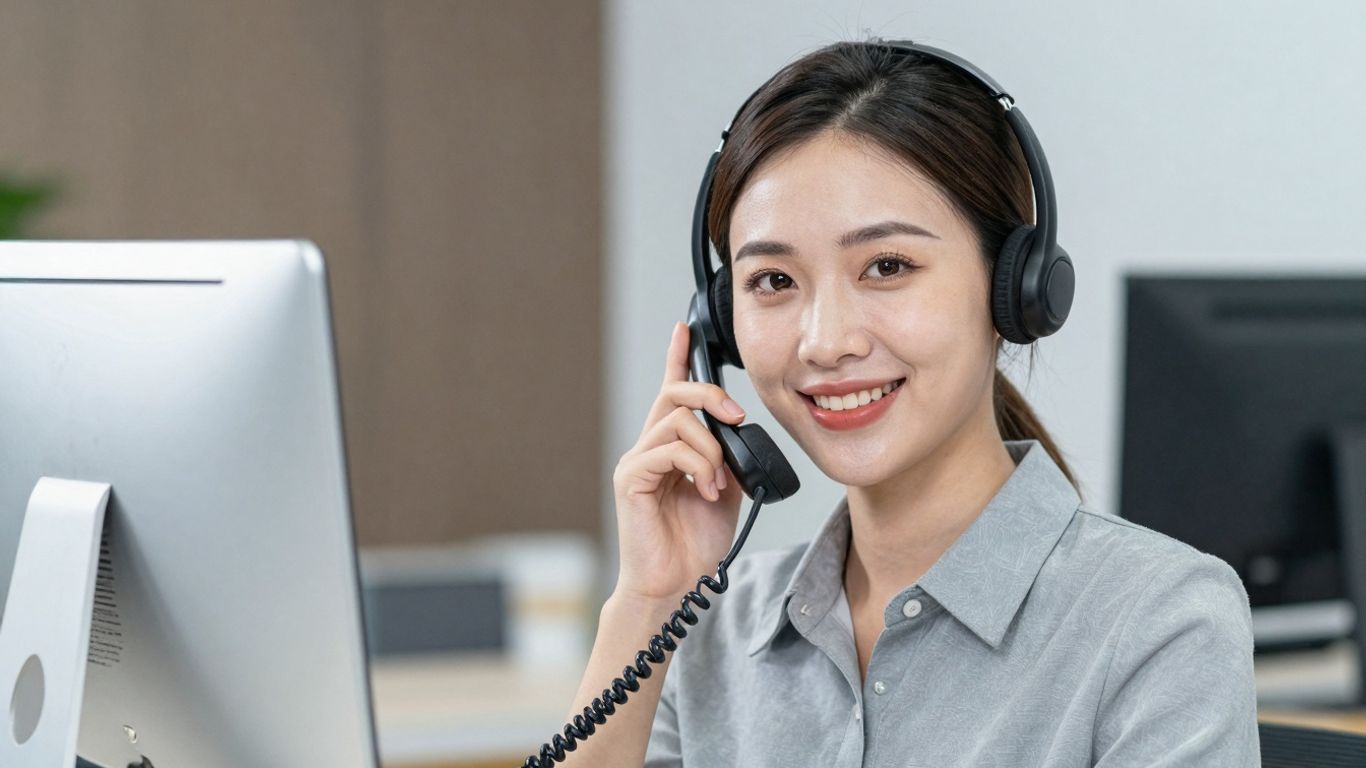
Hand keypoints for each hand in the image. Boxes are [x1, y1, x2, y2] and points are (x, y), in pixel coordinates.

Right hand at [610, 321, 746, 603]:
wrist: (677, 583)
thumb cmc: (695, 542)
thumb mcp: (726, 489)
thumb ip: (728, 456)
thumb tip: (738, 432)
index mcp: (671, 447)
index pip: (671, 392)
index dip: (677, 358)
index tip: (684, 328)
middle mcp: (649, 448)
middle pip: (675, 394)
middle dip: (710, 395)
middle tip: (736, 418)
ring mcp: (637, 462)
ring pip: (679, 422)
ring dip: (711, 451)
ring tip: (717, 484)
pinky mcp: (632, 479)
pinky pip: (669, 450)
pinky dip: (699, 466)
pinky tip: (706, 491)